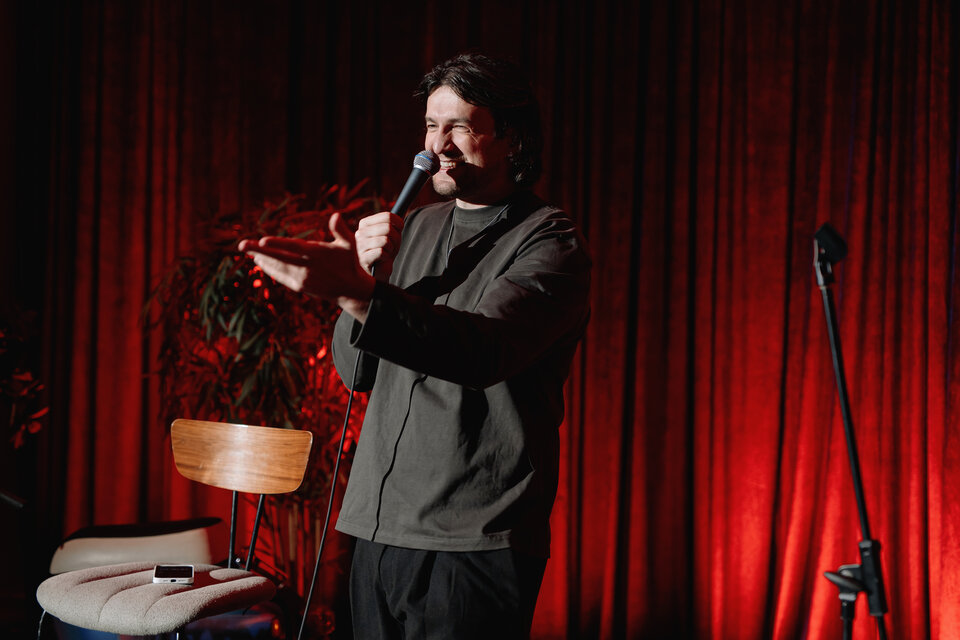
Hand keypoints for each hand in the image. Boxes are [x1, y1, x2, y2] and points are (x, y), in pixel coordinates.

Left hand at [239, 213, 374, 312]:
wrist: (350, 290)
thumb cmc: (349, 262)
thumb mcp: (349, 244)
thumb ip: (341, 230)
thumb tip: (336, 215)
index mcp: (317, 254)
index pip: (293, 248)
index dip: (277, 244)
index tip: (261, 241)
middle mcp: (307, 268)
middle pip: (280, 258)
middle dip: (259, 251)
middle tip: (241, 245)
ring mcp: (302, 279)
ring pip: (277, 268)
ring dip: (261, 259)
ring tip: (247, 250)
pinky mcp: (299, 286)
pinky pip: (280, 276)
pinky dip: (269, 268)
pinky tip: (260, 261)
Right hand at [355, 211, 403, 278]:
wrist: (380, 270)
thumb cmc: (386, 250)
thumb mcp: (391, 234)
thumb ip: (393, 224)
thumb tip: (400, 222)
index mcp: (365, 223)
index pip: (387, 216)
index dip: (399, 224)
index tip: (399, 230)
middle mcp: (360, 233)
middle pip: (388, 228)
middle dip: (396, 239)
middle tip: (391, 246)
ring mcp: (359, 246)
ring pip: (385, 240)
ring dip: (391, 248)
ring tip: (386, 252)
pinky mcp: (363, 258)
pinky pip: (381, 252)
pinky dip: (386, 256)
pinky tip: (382, 259)